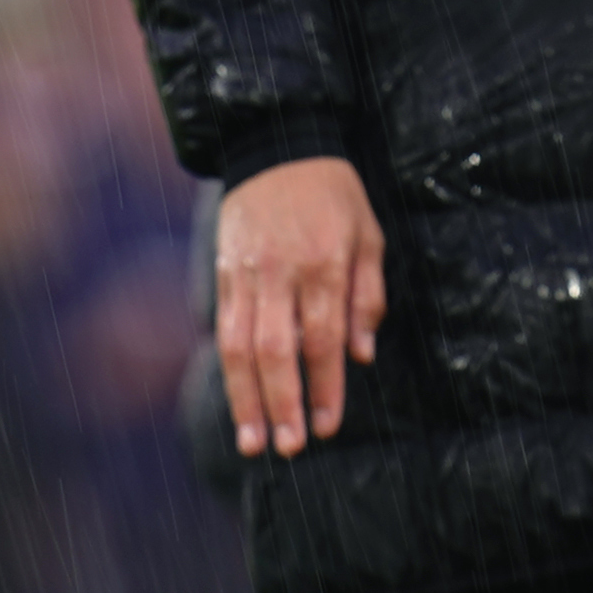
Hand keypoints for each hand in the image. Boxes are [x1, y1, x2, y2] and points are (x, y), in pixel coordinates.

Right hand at [214, 154, 382, 458]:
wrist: (277, 145)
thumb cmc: (334, 197)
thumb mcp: (369, 235)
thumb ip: (368, 297)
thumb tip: (361, 356)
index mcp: (325, 262)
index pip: (324, 337)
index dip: (326, 386)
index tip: (328, 426)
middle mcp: (281, 271)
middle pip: (277, 349)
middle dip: (282, 403)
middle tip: (288, 448)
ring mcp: (247, 273)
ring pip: (240, 346)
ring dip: (246, 398)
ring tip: (252, 441)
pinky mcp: (224, 272)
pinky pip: (223, 329)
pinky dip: (229, 371)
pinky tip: (237, 402)